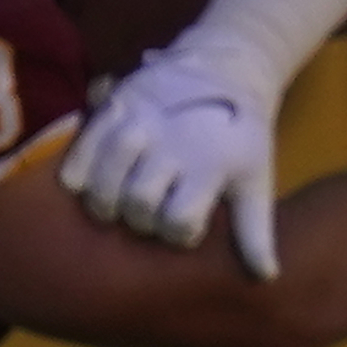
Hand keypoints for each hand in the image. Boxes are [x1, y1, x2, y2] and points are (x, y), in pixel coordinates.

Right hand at [61, 0, 346, 277]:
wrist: (226, 69)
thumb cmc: (241, 139)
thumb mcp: (256, 181)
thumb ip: (256, 232)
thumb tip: (267, 277)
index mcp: (211, 165)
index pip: (179, 223)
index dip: (179, 234)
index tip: (186, 227)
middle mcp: (174, 143)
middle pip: (139, 204)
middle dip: (141, 220)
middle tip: (146, 217)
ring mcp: (142, 122)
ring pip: (107, 180)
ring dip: (106, 203)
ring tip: (113, 207)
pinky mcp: (117, 105)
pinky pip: (83, 148)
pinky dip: (78, 171)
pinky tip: (82, 184)